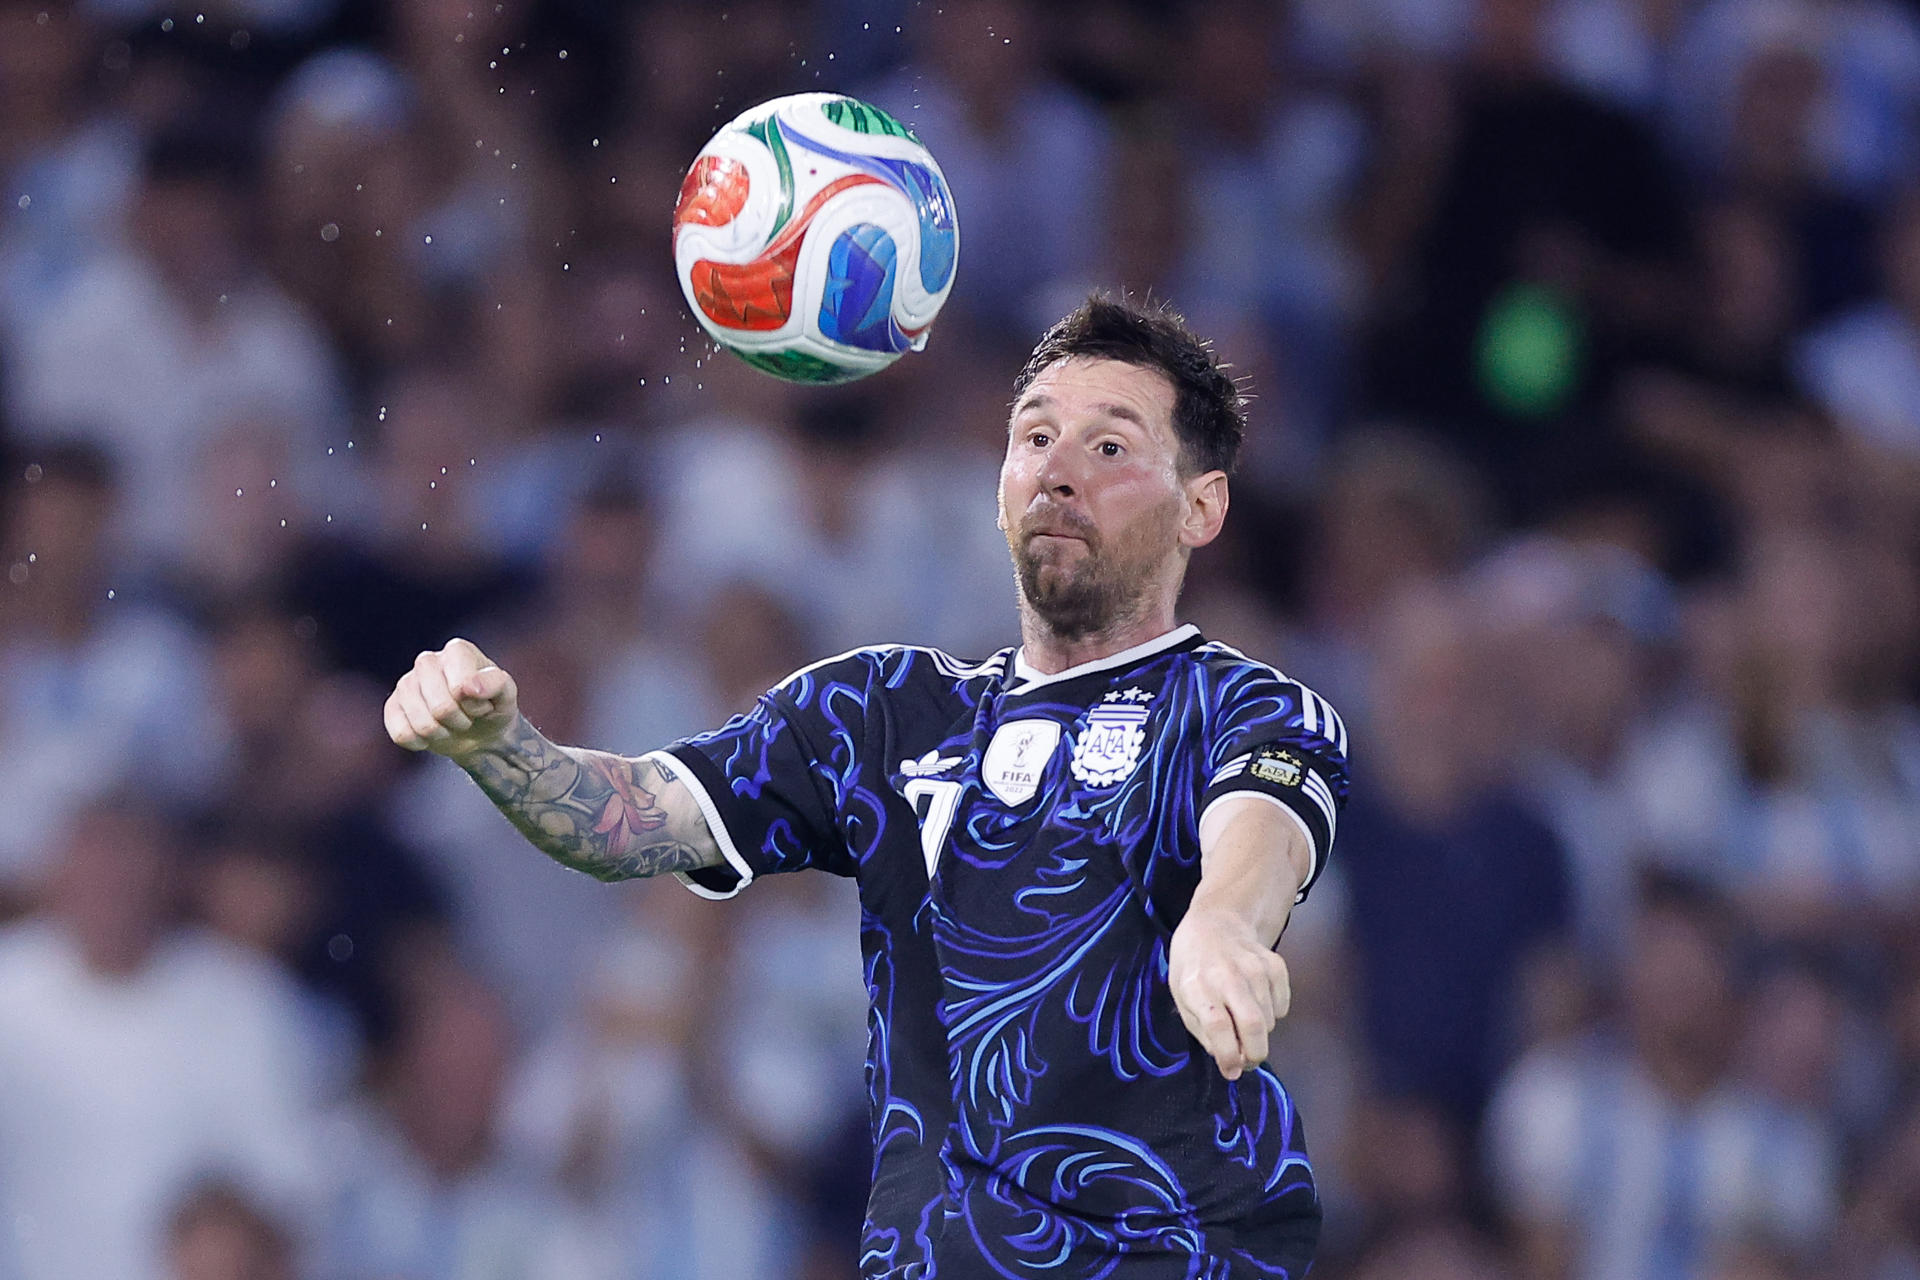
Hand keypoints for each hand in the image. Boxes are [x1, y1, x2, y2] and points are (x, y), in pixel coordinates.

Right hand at [383, 637, 519, 760]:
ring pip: (421, 724)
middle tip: (467, 717)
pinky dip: (422, 743)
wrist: (480, 731)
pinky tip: (432, 732)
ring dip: (442, 733)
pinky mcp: (392, 707)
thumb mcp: (506, 695)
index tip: (483, 703)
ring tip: (451, 723)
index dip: (476, 705)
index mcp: (457, 651)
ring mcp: (406, 683)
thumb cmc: (494, 707)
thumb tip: (468, 686)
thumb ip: (496, 684)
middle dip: (459, 721)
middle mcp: (427, 661)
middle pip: (440, 708)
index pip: (461, 688)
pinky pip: (402, 735)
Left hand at [1168, 906, 1291, 1080]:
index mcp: (1197, 985)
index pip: (1218, 1025)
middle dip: (1255, 1054)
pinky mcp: (1275, 964)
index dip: (1228, 1055)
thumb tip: (1230, 1064)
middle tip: (1248, 1062)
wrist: (1216, 925)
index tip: (1231, 1071)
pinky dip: (1273, 1015)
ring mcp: (1255, 967)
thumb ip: (1203, 1032)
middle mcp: (1228, 974)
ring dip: (1259, 1034)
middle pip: (1252, 1024)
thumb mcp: (1182, 999)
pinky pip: (1282, 1007)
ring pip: (1269, 1020)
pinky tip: (1256, 1002)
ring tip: (1243, 1022)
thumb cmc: (1194, 967)